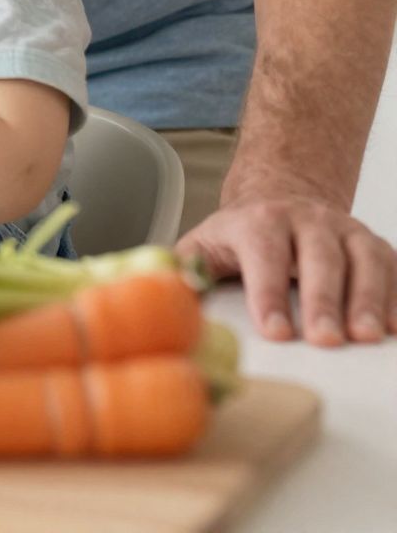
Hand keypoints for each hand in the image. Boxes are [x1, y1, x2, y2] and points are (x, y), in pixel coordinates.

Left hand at [178, 182, 396, 345]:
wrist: (281, 197)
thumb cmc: (241, 235)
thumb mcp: (204, 244)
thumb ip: (185, 269)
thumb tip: (161, 292)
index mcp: (258, 220)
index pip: (264, 255)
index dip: (268, 294)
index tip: (274, 332)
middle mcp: (306, 219)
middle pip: (319, 257)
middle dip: (324, 300)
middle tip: (326, 339)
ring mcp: (344, 230)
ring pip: (363, 259)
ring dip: (369, 299)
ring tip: (368, 336)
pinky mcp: (373, 245)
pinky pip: (392, 267)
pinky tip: (395, 326)